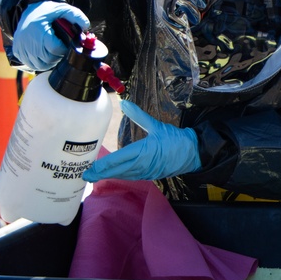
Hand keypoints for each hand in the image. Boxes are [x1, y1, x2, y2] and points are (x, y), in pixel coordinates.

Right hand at [12, 1, 89, 70]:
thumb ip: (76, 16)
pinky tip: (45, 54)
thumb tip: (86, 26)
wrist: (28, 10)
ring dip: (50, 61)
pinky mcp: (18, 52)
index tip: (66, 45)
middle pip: (48, 58)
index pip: (55, 48)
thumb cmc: (47, 11)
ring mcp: (21, 47)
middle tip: (61, 48)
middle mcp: (27, 39)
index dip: (64, 49)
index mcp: (38, 29)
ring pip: (40, 64)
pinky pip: (32, 64)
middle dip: (58, 56)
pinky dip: (41, 62)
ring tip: (54, 51)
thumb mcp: (62, 9)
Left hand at [83, 100, 200, 181]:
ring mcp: (147, 172)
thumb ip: (138, 115)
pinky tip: (114, 174)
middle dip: (101, 173)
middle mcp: (143, 164)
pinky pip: (132, 176)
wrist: (193, 153)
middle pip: (118, 170)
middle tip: (86, 175)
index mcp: (144, 151)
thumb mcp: (156, 125)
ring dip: (110, 175)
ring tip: (96, 175)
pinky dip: (121, 175)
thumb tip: (124, 103)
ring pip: (124, 175)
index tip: (91, 168)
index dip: (104, 165)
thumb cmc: (175, 139)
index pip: (119, 159)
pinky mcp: (151, 175)